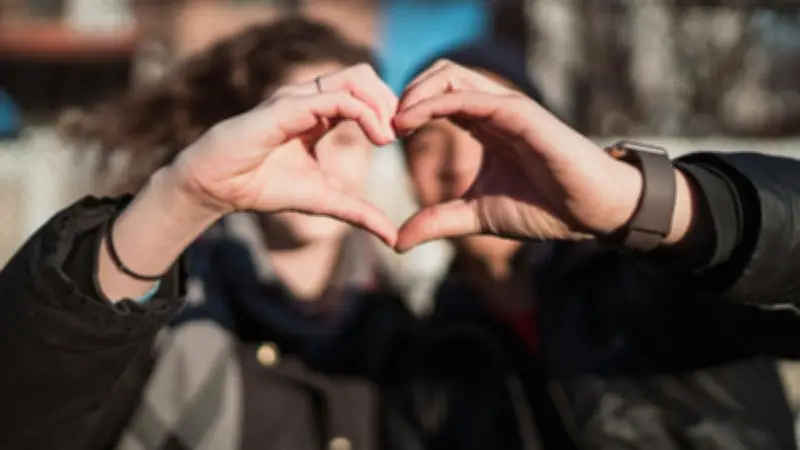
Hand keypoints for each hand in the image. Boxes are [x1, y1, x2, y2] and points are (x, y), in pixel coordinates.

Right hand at [167, 63, 398, 244]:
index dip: (388, 109)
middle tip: (401, 132)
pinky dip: (365, 113)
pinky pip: (336, 99)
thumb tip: (393, 237)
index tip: (402, 138)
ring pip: (354, 78)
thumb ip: (359, 213)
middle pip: (363, 74)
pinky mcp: (287, 107)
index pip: (363, 91)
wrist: (218, 188)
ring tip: (389, 136)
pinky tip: (377, 139)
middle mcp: (310, 98)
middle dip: (390, 99)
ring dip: (381, 103)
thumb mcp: (324, 200)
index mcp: (319, 113)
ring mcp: (298, 98)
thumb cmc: (263, 187)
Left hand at [393, 60, 669, 251]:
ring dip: (415, 93)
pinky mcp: (520, 113)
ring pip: (451, 75)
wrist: (590, 212)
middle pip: (440, 75)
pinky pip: (470, 96)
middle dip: (405, 93)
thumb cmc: (543, 209)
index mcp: (484, 125)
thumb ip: (437, 222)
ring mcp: (507, 107)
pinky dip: (434, 103)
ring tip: (393, 123)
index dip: (406, 110)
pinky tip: (411, 123)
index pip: (437, 97)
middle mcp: (493, 109)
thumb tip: (397, 242)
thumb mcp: (476, 216)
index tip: (383, 137)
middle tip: (383, 126)